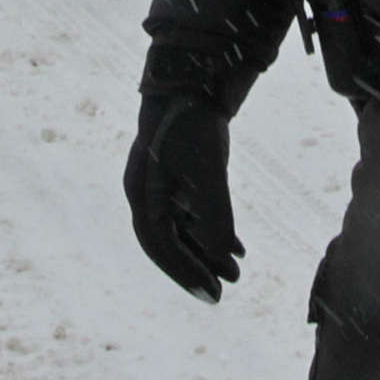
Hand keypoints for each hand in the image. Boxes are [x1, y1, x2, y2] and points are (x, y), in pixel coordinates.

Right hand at [124, 93, 241, 301]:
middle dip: (196, 269)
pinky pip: (191, 216)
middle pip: (169, 244)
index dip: (185, 272)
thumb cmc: (192, 128)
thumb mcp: (207, 174)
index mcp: (143, 196)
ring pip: (182, 232)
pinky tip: (236, 248)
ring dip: (207, 252)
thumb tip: (223, 256)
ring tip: (236, 272)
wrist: (191, 85)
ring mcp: (161, 187)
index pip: (161, 246)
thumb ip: (215, 215)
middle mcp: (147, 196)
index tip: (211, 294)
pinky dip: (212, 232)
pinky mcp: (177, 178)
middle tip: (221, 293)